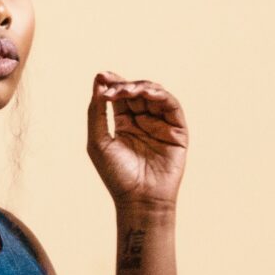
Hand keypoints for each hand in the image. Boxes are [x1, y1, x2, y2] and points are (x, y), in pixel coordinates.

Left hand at [87, 71, 186, 213]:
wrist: (139, 199)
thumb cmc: (116, 175)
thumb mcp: (98, 141)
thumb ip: (96, 112)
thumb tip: (98, 81)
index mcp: (124, 124)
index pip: (119, 97)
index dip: (112, 83)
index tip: (101, 76)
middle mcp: (143, 122)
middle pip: (136, 93)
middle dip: (124, 85)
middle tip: (113, 87)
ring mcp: (161, 124)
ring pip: (154, 95)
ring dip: (141, 88)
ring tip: (127, 91)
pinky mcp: (177, 130)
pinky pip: (171, 105)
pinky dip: (160, 95)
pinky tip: (146, 93)